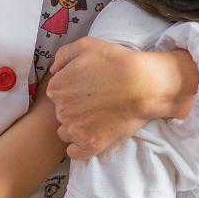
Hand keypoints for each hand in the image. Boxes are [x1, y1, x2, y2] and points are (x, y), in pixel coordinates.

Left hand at [46, 37, 152, 158]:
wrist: (143, 85)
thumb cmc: (116, 62)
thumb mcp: (86, 45)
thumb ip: (63, 55)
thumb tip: (54, 69)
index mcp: (57, 88)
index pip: (57, 93)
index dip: (72, 90)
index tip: (88, 88)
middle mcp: (61, 111)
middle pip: (62, 112)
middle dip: (75, 108)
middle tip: (96, 101)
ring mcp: (76, 130)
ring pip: (67, 132)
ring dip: (77, 127)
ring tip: (97, 117)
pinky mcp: (91, 145)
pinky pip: (75, 152)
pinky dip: (81, 146)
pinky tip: (94, 134)